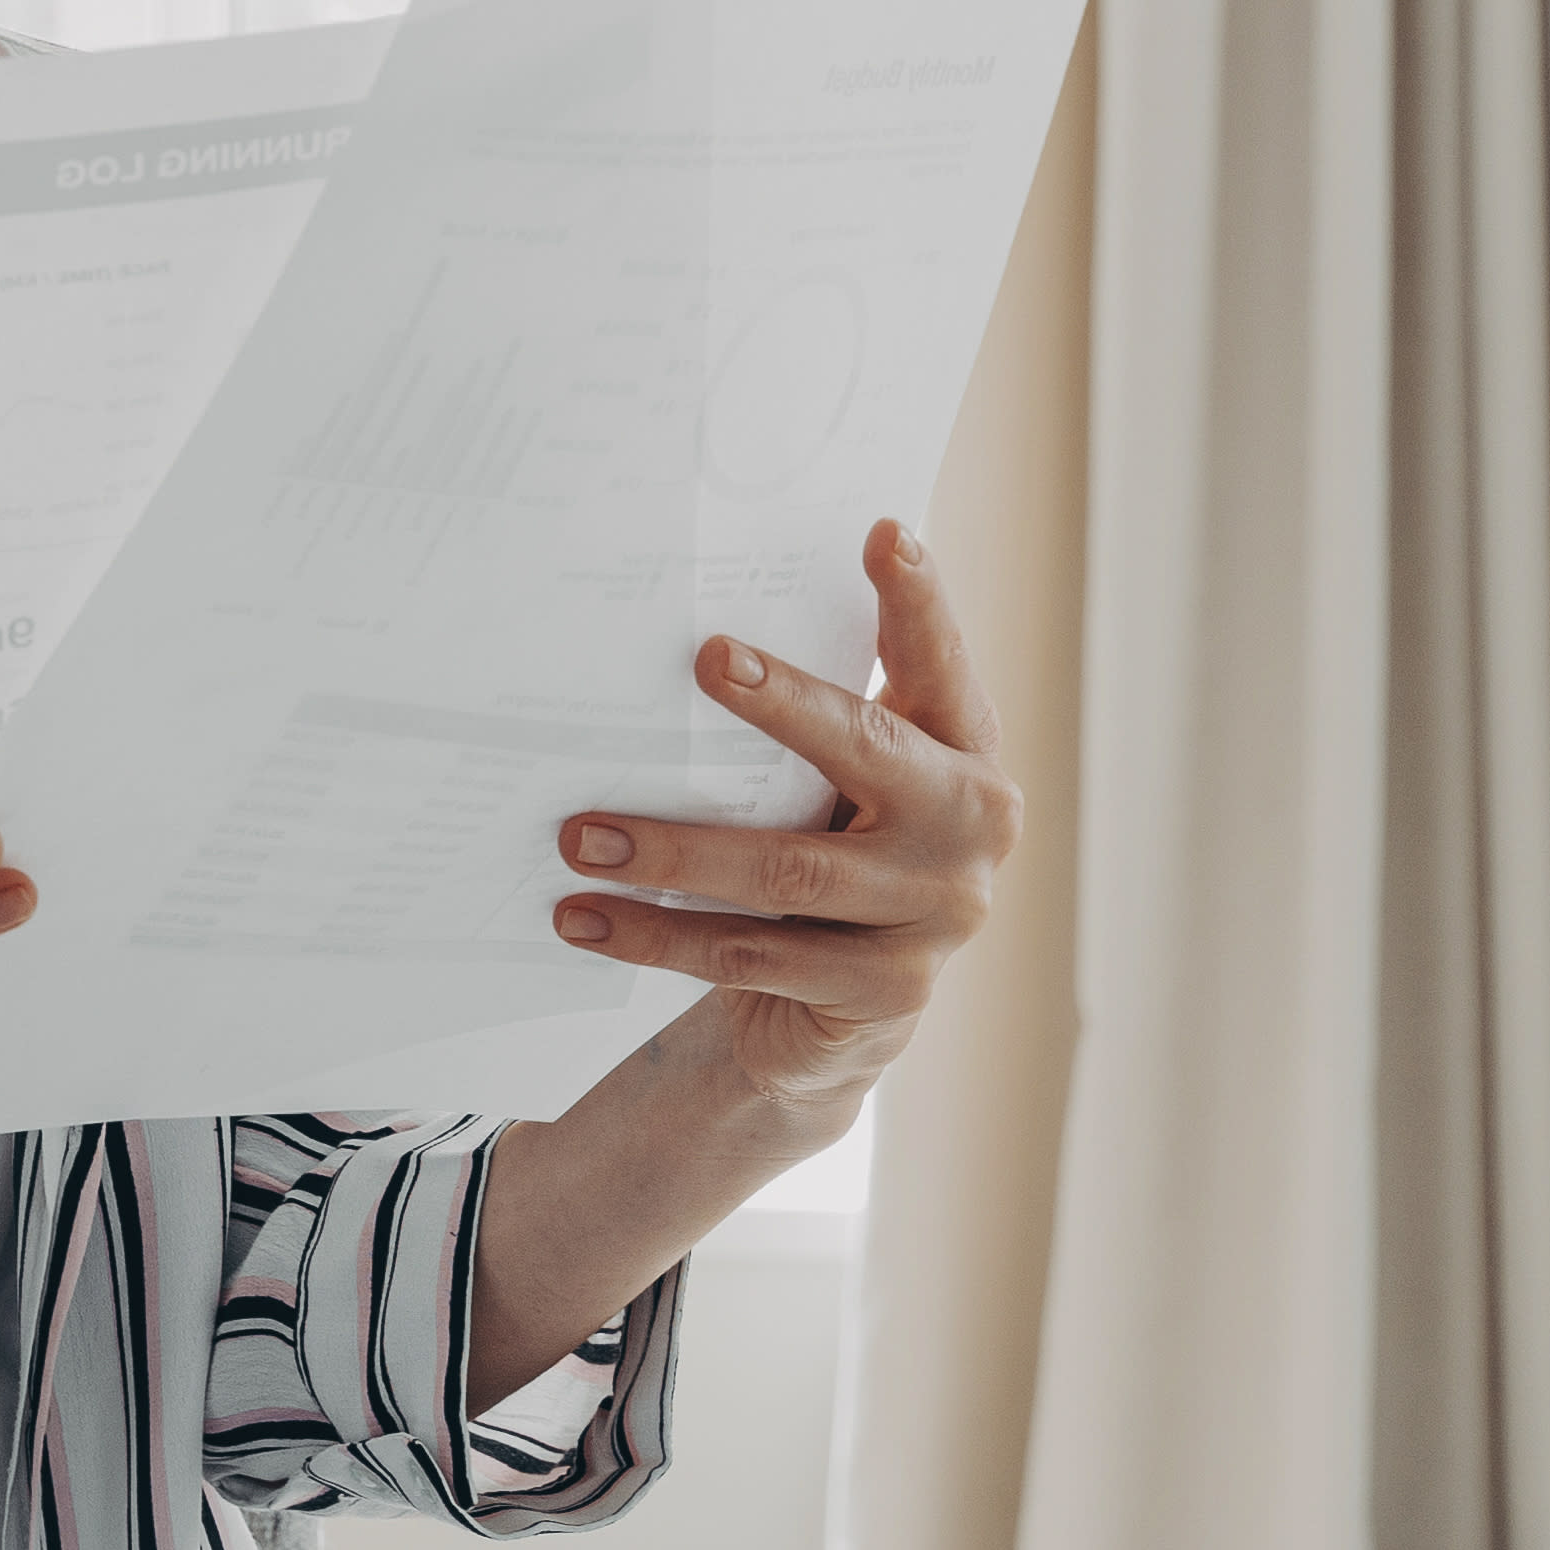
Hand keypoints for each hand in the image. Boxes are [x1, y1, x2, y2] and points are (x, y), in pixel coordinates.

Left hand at [544, 519, 1017, 1122]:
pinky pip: (750, 955)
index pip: (938, 666)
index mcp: (962, 749)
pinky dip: (656, 935)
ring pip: (786, 870)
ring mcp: (935, 915)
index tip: (882, 534)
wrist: (843, 1014)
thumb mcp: (838, 785)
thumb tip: (681, 645)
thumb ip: (808, 728)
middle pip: (866, 751)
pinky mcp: (885, 991)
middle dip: (784, 703)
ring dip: (671, 851)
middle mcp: (970, 825)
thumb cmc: (829, 851)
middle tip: (706, 658)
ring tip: (579, 836)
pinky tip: (584, 918)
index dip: (918, 603)